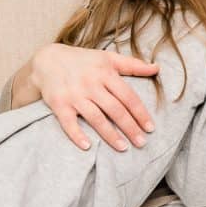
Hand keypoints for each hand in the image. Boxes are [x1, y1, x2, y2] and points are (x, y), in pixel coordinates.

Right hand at [30, 43, 158, 150]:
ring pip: (96, 118)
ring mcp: (74, 95)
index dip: (140, 113)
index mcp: (105, 73)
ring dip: (110, 135)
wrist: (48, 59)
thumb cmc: (83, 61)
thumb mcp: (108, 58)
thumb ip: (133, 65)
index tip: (150, 128)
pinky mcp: (59, 104)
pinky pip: (68, 123)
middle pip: (115, 109)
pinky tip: (88, 147)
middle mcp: (91, 84)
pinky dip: (77, 135)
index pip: (128, 96)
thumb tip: (157, 68)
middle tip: (142, 143)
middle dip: (130, 128)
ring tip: (123, 148)